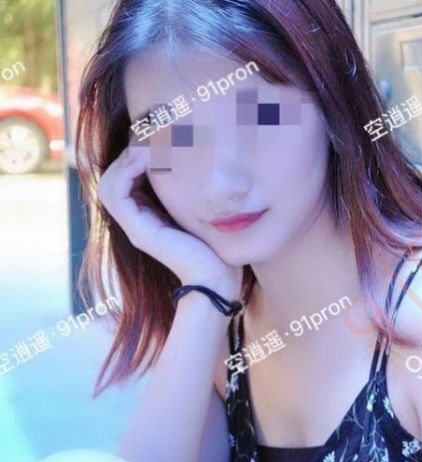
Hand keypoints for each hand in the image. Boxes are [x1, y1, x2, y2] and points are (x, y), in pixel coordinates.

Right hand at [97, 146, 242, 294]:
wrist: (219, 276)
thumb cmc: (217, 244)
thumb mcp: (203, 207)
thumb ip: (194, 188)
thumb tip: (198, 155)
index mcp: (149, 214)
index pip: (127, 176)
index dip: (136, 153)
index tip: (158, 134)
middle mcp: (137, 220)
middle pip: (115, 176)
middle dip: (129, 151)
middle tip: (149, 131)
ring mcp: (135, 227)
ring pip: (110, 182)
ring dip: (126, 158)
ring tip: (148, 142)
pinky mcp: (139, 232)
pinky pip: (116, 193)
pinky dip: (127, 170)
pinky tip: (148, 156)